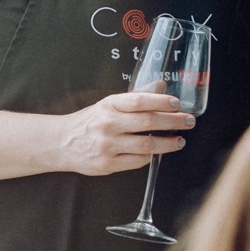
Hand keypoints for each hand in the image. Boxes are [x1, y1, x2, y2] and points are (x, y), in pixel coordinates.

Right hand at [58, 90, 194, 175]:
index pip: (139, 100)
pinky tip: (158, 151)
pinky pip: (138, 161)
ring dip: (168, 143)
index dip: (161, 101)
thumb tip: (162, 86)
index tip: (177, 103)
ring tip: (179, 140)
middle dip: (173, 121)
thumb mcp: (109, 104)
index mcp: (109, 105)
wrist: (60, 143)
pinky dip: (151, 156)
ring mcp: (107, 146)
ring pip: (146, 144)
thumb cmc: (90, 122)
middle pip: (148, 122)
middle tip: (189, 121)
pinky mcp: (107, 164)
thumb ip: (136, 97)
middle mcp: (108, 124)